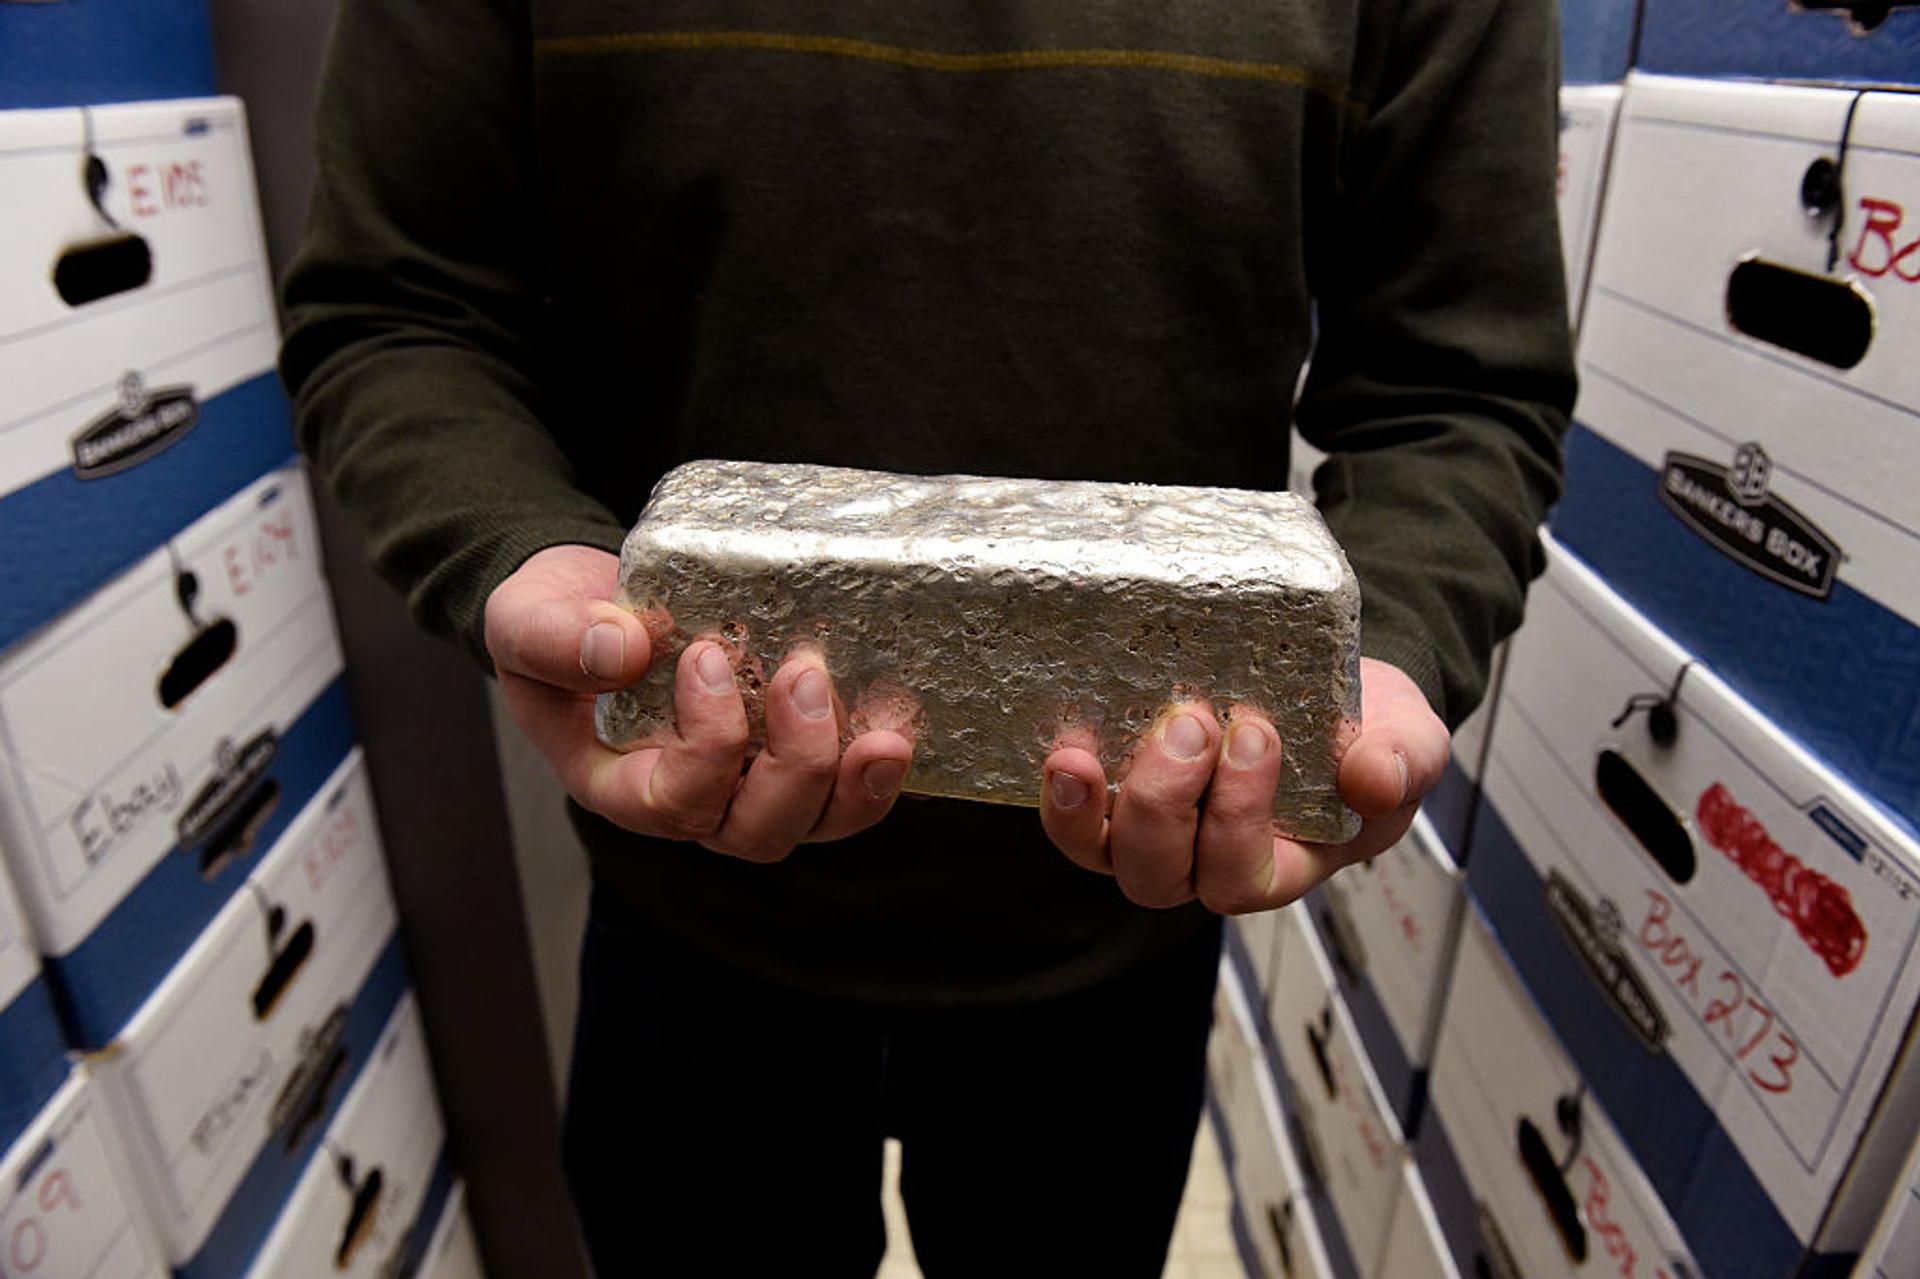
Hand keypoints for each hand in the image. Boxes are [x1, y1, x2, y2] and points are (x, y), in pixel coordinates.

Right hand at [483, 544, 914, 860]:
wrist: (587, 602)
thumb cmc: (553, 624)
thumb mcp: (524, 622)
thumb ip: (556, 639)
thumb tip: (623, 647)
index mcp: (621, 784)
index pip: (675, 802)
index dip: (708, 745)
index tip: (706, 657)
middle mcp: (692, 799)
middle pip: (757, 831)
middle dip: (796, 766)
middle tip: (803, 675)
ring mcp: (748, 781)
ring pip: (814, 823)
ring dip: (855, 787)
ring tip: (883, 735)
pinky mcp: (791, 750)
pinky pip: (845, 785)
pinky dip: (877, 768)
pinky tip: (902, 728)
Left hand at [1038, 657, 1448, 912]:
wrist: (1336, 689)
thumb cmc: (1371, 733)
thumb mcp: (1410, 744)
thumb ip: (1403, 763)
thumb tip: (1374, 778)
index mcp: (1278, 866)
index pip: (1238, 876)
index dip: (1236, 817)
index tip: (1256, 731)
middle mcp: (1203, 860)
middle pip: (1156, 876)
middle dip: (1162, 805)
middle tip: (1189, 721)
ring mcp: (1153, 826)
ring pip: (1100, 852)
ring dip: (1081, 812)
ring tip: (1077, 755)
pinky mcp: (1119, 785)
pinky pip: (1075, 807)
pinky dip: (1061, 785)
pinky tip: (1061, 741)